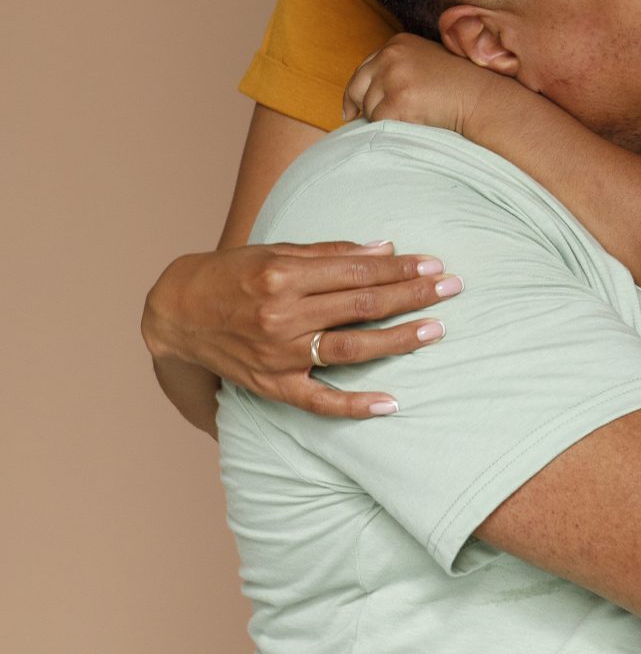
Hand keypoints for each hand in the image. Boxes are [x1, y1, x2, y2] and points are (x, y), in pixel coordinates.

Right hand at [141, 242, 459, 418]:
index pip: (356, 272)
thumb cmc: (230, 275)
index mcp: (282, 275)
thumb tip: (386, 248)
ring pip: (351, 348)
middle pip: (361, 306)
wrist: (176, 314)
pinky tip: (392, 402)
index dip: (399, 268)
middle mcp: (280, 315)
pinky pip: (320, 401)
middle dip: (411, 295)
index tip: (433, 263)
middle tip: (452, 287)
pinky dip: (356, 405)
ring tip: (436, 329)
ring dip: (399, 339)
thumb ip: (331, 253)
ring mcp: (277, 354)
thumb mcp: (275, 251)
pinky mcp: (272, 385)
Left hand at [343, 33, 508, 132]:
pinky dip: (392, 129)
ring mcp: (394, 78)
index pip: (364, 69)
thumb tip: (367, 93)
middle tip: (362, 121)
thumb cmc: (461, 86)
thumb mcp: (428, 62)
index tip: (351, 110)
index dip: (357, 92)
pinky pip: (379, 123)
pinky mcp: (397, 102)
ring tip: (412, 117)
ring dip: (384, 119)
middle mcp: (391, 55)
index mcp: (397, 43)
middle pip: (358, 87)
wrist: (483, 99)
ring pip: (369, 108)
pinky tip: (413, 125)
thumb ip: (399, 67)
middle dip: (361, 106)